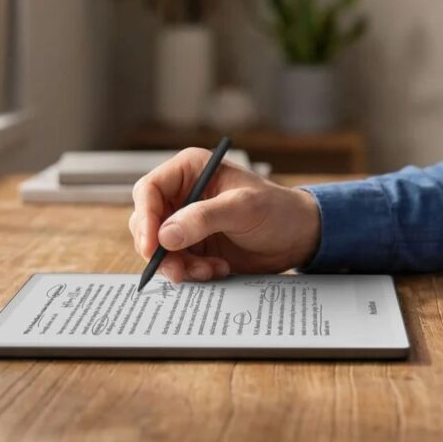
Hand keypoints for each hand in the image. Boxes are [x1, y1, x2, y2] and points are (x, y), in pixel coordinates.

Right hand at [128, 148, 321, 283]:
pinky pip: (176, 262)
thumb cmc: (276, 209)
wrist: (297, 236)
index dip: (145, 218)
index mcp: (190, 170)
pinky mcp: (193, 245)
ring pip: (159, 247)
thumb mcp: (243, 208)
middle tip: (180, 270)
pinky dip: (191, 272)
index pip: (149, 190)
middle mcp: (182, 193)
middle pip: (147, 222)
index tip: (152, 246)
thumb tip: (165, 235)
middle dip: (160, 249)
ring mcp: (185, 221)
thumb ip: (204, 218)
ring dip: (179, 265)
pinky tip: (218, 269)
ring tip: (210, 270)